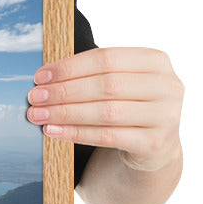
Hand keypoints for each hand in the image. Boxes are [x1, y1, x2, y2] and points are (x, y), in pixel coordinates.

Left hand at [26, 47, 183, 172]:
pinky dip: (76, 133)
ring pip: (106, 112)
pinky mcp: (156, 143)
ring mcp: (166, 116)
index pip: (106, 58)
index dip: (70, 67)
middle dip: (64, 91)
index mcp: (156, 61)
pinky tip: (53, 131)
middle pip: (106, 85)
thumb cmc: (128, 105)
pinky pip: (108, 136)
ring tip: (38, 115)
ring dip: (65, 113)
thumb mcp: (120, 82)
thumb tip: (43, 78)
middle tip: (34, 97)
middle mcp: (167, 86)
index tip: (40, 76)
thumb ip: (91, 74)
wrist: (155, 145)